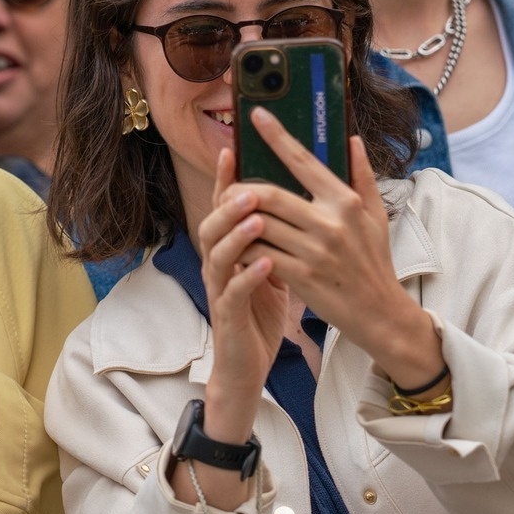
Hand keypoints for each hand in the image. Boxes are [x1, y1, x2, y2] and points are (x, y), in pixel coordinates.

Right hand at [197, 146, 286, 444]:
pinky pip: (234, 293)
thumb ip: (279, 234)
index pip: (225, 207)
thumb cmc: (261, 312)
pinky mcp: (229, 317)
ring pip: (218, 256)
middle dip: (229, 204)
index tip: (233, 149)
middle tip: (250, 188)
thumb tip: (300, 197)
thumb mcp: (272, 266)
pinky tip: (267, 265)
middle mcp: (219, 265)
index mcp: (231, 249)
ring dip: (236, 235)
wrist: (248, 365)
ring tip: (256, 218)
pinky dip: (249, 277)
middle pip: (213, 225)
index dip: (226, 179)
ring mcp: (221, 290)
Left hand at [233, 111, 441, 387]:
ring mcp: (314, 251)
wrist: (381, 313)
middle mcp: (329, 222)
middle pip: (269, 194)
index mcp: (346, 202)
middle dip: (240, 189)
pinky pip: (260, 255)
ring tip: (228, 216)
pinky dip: (244, 248)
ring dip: (237, 220)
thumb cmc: (375, 261)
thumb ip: (363, 175)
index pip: (303, 161)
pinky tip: (238, 245)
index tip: (256, 116)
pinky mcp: (301, 277)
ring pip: (259, 225)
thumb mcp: (377, 216)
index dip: (276, 136)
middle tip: (228, 188)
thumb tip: (352, 139)